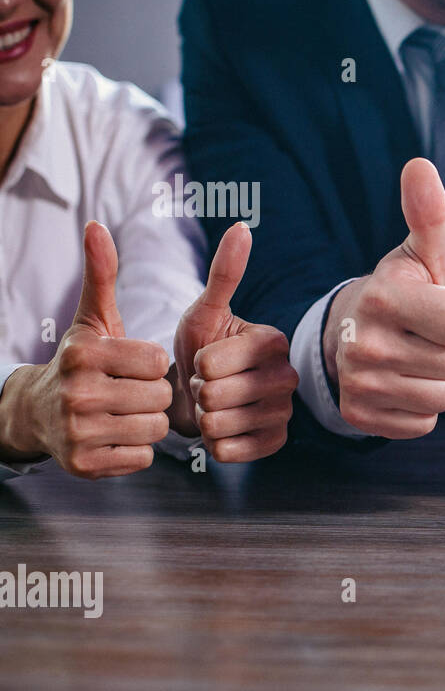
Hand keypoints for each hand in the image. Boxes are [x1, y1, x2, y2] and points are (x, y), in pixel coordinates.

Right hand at [0, 222, 171, 477]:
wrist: (38, 412)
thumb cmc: (81, 361)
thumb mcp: (93, 317)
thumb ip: (102, 274)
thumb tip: (97, 225)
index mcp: (84, 354)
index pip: (158, 361)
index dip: (153, 364)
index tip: (132, 364)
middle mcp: (77, 393)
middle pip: (160, 397)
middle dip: (153, 395)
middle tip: (129, 391)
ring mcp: (78, 431)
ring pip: (155, 429)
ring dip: (148, 422)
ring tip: (124, 412)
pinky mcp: (84, 465)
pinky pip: (142, 457)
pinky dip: (136, 449)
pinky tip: (115, 435)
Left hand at [173, 222, 298, 462]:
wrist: (196, 395)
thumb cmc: (197, 349)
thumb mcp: (203, 311)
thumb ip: (223, 273)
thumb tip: (242, 227)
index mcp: (274, 340)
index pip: (214, 363)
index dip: (196, 364)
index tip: (202, 360)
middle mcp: (288, 375)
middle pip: (218, 396)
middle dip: (198, 393)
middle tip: (204, 386)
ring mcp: (285, 412)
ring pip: (222, 424)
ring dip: (204, 419)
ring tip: (211, 407)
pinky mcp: (276, 442)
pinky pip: (231, 451)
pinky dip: (214, 445)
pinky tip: (220, 430)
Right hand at [324, 158, 444, 438]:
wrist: (352, 334)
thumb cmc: (403, 291)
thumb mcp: (421, 253)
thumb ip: (429, 215)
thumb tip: (420, 166)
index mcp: (382, 297)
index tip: (442, 306)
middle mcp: (362, 343)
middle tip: (430, 336)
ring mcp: (358, 384)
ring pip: (444, 397)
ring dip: (442, 380)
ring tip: (420, 357)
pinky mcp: (360, 417)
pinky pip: (424, 424)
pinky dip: (423, 408)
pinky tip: (407, 382)